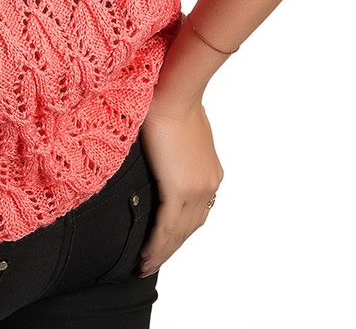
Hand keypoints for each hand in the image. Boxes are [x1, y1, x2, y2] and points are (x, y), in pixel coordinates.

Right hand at [136, 92, 223, 278]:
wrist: (174, 89)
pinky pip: (167, 227)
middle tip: (151, 264)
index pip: (196, 212)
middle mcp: (208, 184)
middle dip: (171, 249)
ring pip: (179, 233)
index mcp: (210, 171)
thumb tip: (164, 148)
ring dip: (163, 252)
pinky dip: (157, 245)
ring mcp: (197, 189)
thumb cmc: (172, 97)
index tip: (165, 245)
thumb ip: (175, 147)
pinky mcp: (180, 189)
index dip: (180, 232)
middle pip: (189, 228)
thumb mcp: (180, 128)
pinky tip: (146, 257)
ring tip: (145, 265)